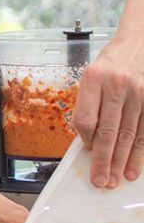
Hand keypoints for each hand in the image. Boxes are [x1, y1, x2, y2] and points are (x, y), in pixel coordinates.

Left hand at [70, 37, 143, 187]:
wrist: (141, 41)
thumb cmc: (113, 62)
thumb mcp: (93, 75)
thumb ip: (90, 104)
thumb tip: (88, 139)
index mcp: (94, 78)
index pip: (85, 118)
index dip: (84, 139)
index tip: (86, 151)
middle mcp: (117, 85)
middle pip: (108, 132)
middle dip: (103, 161)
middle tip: (100, 181)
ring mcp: (139, 92)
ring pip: (128, 135)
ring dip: (122, 162)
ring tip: (117, 179)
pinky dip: (140, 153)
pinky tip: (135, 168)